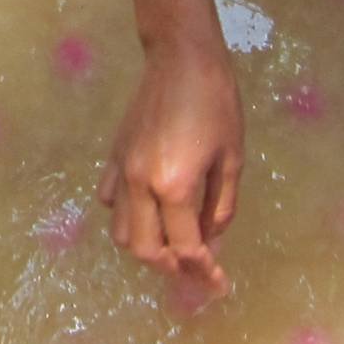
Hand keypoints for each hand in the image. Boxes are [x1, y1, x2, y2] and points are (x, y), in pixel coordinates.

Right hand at [98, 34, 243, 292]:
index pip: (186, 248)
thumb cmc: (217, 104)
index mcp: (175, 186)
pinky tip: (150, 208)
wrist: (182, 58)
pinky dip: (128, 216)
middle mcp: (141, 184)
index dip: (204, 272)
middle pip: (146, 250)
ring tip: (173, 242)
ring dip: (148, 246)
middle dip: (173, 268)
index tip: (220, 285)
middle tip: (197, 267)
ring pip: (121, 232)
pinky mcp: (114, 156)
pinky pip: (111, 200)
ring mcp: (122, 170)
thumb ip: (220, 209)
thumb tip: (211, 243)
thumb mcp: (232, 160)